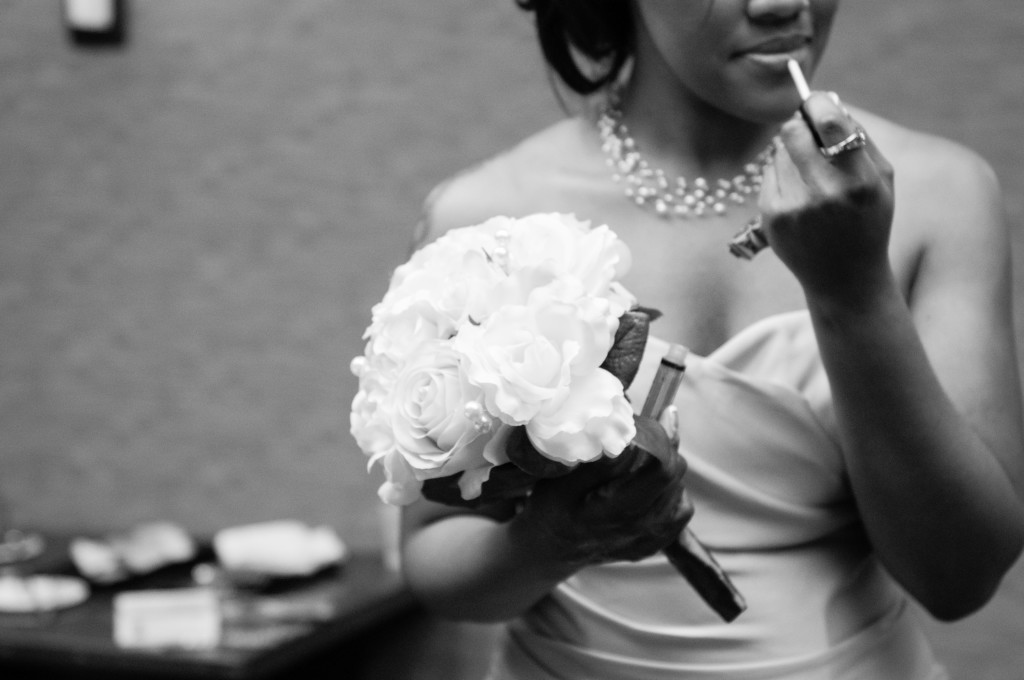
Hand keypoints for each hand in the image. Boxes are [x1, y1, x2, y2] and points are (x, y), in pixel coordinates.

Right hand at [511, 412, 691, 569]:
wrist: (551, 548)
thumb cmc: (553, 507)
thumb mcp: (563, 483)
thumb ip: (599, 464)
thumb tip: (633, 442)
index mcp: (614, 511)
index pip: (660, 471)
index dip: (665, 438)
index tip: (663, 413)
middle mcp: (637, 529)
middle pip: (674, 476)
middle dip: (667, 447)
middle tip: (648, 431)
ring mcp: (648, 539)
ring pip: (680, 490)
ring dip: (669, 468)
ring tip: (647, 457)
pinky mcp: (654, 543)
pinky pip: (681, 510)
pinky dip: (673, 491)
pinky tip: (652, 483)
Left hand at [760, 92, 895, 303]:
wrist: (845, 278)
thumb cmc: (867, 220)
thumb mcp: (881, 180)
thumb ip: (860, 138)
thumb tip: (830, 102)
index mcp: (859, 181)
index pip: (830, 123)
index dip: (818, 104)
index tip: (816, 101)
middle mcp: (824, 193)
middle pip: (792, 131)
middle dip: (798, 125)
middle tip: (807, 130)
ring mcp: (794, 207)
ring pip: (779, 152)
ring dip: (791, 153)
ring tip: (810, 177)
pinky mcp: (771, 217)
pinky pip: (769, 175)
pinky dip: (781, 176)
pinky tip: (798, 197)